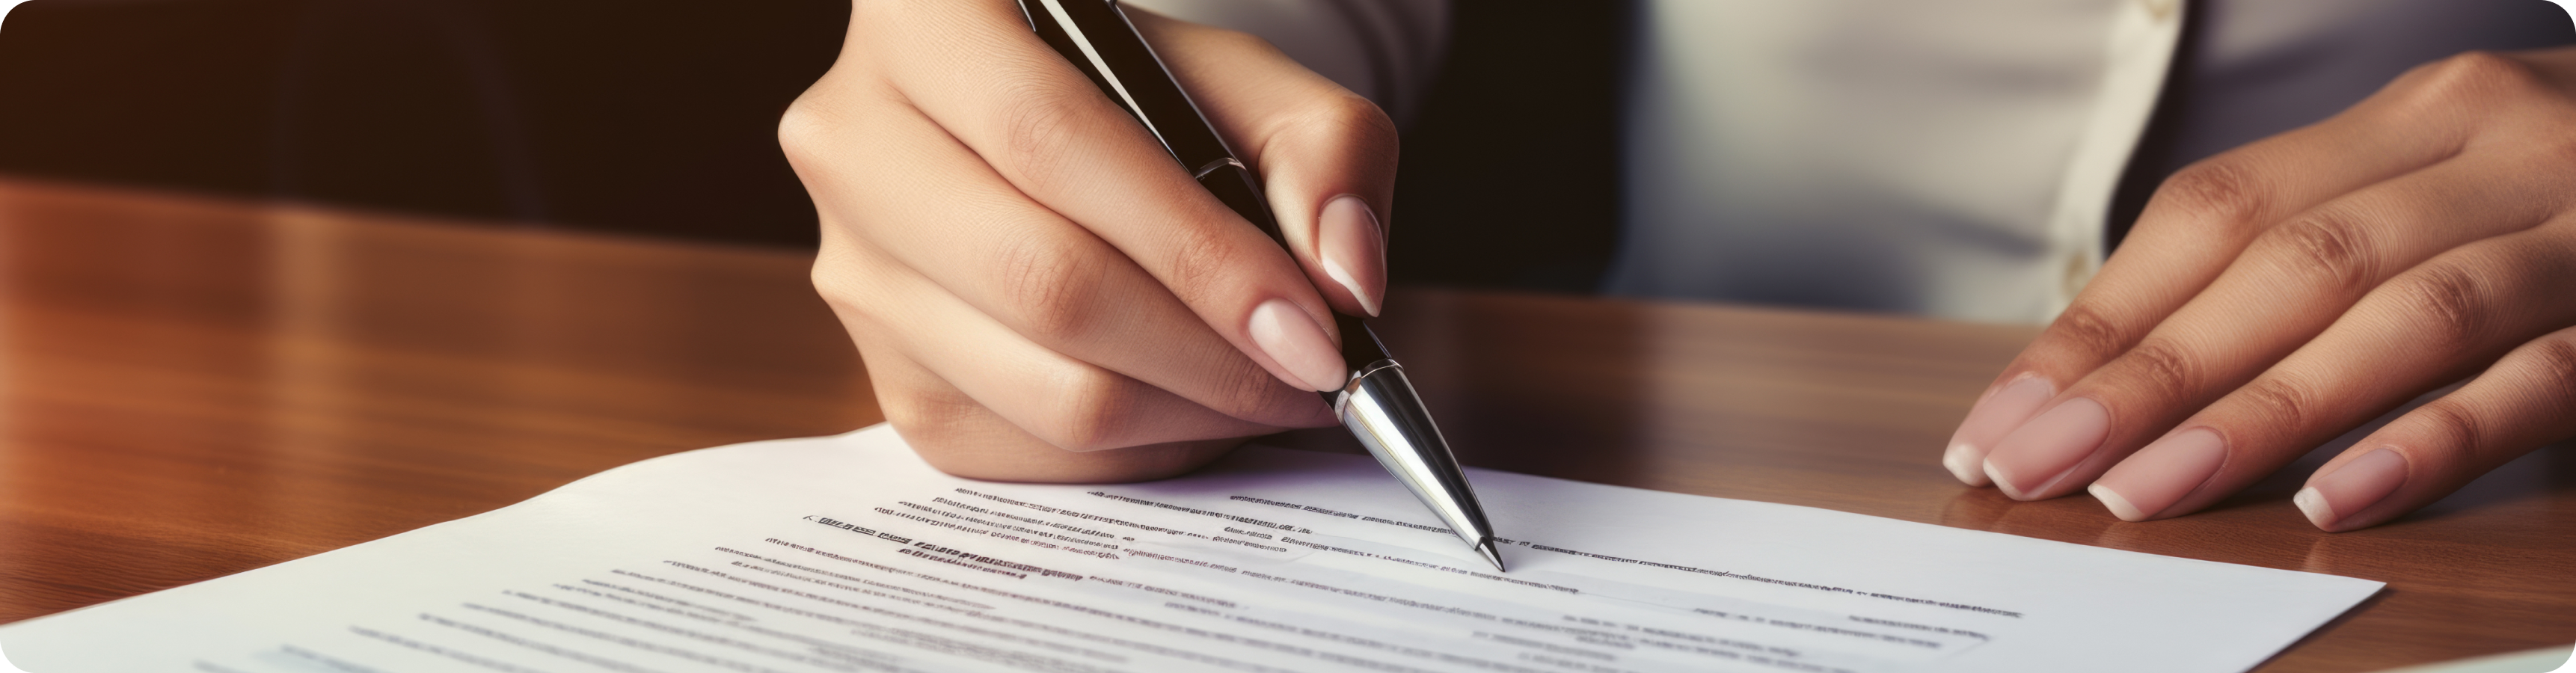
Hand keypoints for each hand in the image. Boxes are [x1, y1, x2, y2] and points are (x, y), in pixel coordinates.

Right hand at [783, 1, 1397, 481]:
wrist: (1063, 145)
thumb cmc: (1155, 103)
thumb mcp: (1251, 85)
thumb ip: (1324, 152)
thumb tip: (1346, 278)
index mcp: (922, 17)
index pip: (1054, 144)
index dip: (1196, 249)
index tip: (1311, 328)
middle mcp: (852, 138)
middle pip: (1040, 279)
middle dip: (1208, 353)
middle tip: (1312, 373)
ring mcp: (853, 268)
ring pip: (1040, 387)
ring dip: (1189, 413)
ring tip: (1272, 387)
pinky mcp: (884, 377)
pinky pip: (1029, 451)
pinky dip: (1142, 451)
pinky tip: (1195, 404)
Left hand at [1943, 47, 2575, 530]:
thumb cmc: (2564, 204)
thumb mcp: (2434, 195)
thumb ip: (2306, 262)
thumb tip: (2117, 377)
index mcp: (2413, 118)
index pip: (2213, 215)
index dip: (2098, 322)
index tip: (1999, 423)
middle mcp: (2493, 148)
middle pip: (2285, 263)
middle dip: (2141, 375)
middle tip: (2030, 468)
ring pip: (2398, 313)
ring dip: (2257, 412)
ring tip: (2140, 494)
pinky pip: (2538, 377)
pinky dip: (2433, 437)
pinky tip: (2336, 498)